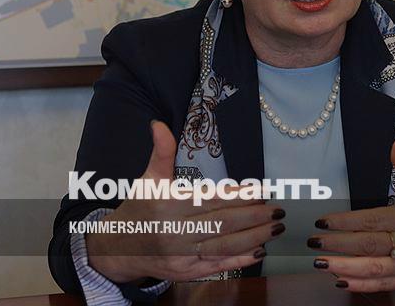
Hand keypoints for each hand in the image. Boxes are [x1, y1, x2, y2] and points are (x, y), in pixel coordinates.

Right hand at [85, 120, 286, 282]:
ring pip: (223, 245)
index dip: (239, 196)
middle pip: (223, 223)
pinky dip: (238, 260)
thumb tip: (158, 124)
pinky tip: (258, 251)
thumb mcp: (147, 178)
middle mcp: (175, 230)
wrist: (116, 247)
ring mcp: (180, 254)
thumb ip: (161, 152)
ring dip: (253, 237)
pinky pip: (215, 266)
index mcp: (169, 204)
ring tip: (275, 228)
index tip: (261, 191)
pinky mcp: (184, 272)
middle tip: (277, 210)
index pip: (211, 199)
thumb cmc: (139, 207)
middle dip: (254, 216)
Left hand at [307, 138, 394, 291]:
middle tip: (313, 242)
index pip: (372, 220)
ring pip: (373, 269)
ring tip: (321, 263)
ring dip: (344, 268)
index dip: (346, 222)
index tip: (323, 221)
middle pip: (369, 245)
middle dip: (338, 245)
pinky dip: (361, 285)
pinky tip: (340, 280)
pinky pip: (382, 284)